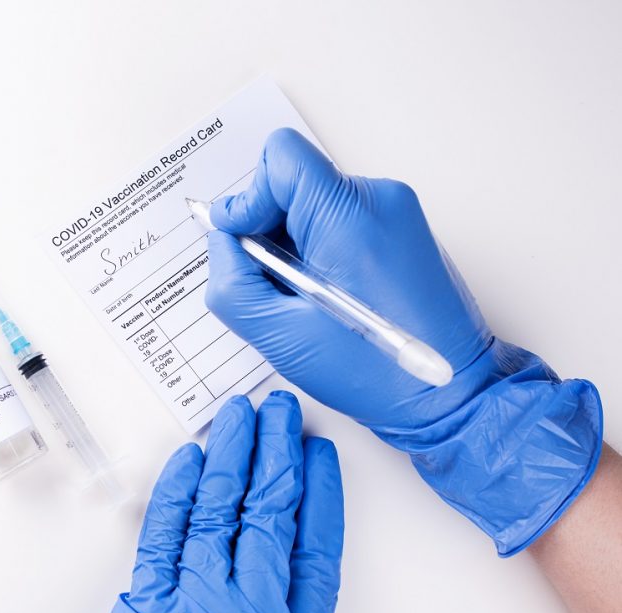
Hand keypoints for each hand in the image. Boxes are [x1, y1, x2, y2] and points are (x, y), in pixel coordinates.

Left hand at [70, 392, 427, 612]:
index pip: (317, 548)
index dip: (323, 497)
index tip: (322, 459)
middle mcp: (250, 605)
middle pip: (270, 513)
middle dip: (278, 456)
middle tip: (282, 411)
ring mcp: (197, 596)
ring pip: (220, 508)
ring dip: (232, 457)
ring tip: (240, 415)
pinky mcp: (149, 598)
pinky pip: (165, 532)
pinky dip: (177, 493)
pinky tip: (188, 461)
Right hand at [205, 128, 601, 555]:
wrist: (449, 393)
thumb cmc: (376, 372)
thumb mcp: (278, 335)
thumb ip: (232, 280)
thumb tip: (224, 240)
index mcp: (348, 218)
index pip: (279, 158)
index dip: (247, 197)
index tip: (247, 241)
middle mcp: (378, 201)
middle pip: (291, 181)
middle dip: (270, 229)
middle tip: (281, 284)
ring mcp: (395, 210)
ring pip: (311, 202)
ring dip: (295, 243)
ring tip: (310, 297)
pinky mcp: (400, 226)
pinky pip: (337, 219)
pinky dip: (320, 249)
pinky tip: (330, 294)